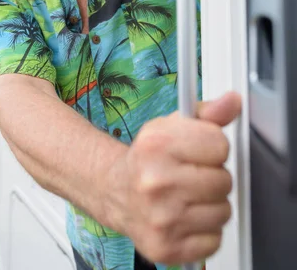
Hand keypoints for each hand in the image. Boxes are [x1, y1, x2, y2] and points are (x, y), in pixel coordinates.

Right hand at [104, 92, 240, 264]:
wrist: (116, 192)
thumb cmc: (148, 159)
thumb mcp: (171, 126)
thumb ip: (207, 114)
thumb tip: (233, 101)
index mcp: (156, 144)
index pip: (220, 144)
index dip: (212, 146)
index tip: (197, 150)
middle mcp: (156, 181)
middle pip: (224, 180)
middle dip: (212, 176)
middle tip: (191, 175)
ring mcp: (161, 218)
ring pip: (223, 211)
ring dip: (211, 205)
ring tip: (188, 197)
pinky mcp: (166, 247)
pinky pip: (214, 239)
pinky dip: (204, 231)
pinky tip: (185, 217)